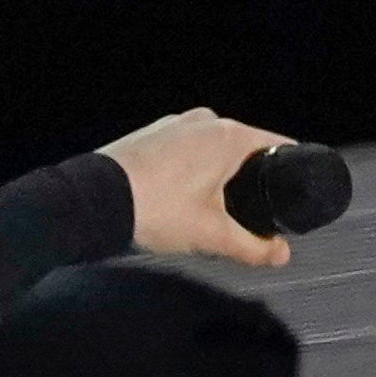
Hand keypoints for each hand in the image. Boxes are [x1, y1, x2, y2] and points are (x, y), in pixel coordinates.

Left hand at [98, 109, 297, 266]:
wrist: (88, 203)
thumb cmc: (152, 211)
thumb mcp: (210, 235)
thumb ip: (252, 246)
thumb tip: (279, 255)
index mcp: (228, 135)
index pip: (278, 146)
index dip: (287, 173)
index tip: (287, 196)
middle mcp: (203, 121)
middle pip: (242, 151)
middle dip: (246, 182)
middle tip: (239, 215)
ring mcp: (171, 125)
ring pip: (209, 152)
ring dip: (212, 178)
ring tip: (201, 212)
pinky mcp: (146, 136)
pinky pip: (180, 152)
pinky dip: (185, 172)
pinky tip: (173, 199)